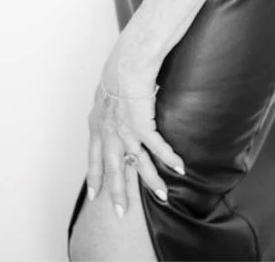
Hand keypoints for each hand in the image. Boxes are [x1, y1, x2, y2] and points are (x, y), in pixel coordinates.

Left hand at [85, 59, 186, 217]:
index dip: (94, 177)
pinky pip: (157, 147)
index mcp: (97, 125)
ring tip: (161, 196)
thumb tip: (116, 117)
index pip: (94, 157)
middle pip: (112, 168)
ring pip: (136, 162)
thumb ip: (110, 111)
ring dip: (150, 180)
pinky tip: (180, 169)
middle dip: (117, 191)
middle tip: (120, 213)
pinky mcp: (140, 123)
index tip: (94, 196)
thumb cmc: (118, 72)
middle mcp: (108, 131)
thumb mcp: (106, 96)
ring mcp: (124, 129)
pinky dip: (169, 158)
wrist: (127, 61)